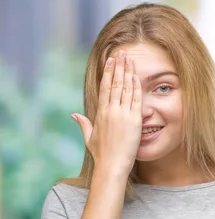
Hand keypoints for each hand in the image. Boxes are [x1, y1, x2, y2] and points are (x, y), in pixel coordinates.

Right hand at [72, 50, 141, 176]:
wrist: (112, 165)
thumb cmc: (102, 154)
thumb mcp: (90, 137)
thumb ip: (84, 124)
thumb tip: (74, 114)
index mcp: (100, 113)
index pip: (104, 87)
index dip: (108, 72)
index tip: (111, 60)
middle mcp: (111, 111)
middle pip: (114, 83)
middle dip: (118, 67)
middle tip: (122, 53)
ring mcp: (122, 114)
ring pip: (125, 88)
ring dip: (128, 72)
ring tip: (130, 59)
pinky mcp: (134, 120)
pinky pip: (136, 100)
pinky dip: (136, 87)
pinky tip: (136, 76)